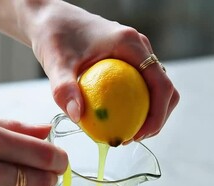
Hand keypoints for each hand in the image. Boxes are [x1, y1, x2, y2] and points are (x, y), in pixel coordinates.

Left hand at [20, 1, 178, 141]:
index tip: (137, 135)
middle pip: (164, 88)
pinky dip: (133, 103)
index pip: (160, 84)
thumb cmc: (53, 35)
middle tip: (130, 137)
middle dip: (156, 118)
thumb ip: (64, 89)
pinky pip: (137, 84)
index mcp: (130, 44)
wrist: (49, 18)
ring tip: (123, 131)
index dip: (158, 115)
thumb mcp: (55, 63)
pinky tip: (112, 117)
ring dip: (147, 112)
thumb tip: (78, 118)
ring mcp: (132, 52)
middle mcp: (137, 46)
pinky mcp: (124, 58)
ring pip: (153, 87)